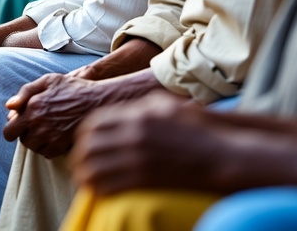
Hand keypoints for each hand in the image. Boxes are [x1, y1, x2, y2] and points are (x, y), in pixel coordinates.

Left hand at [2, 68, 165, 157]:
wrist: (98, 102)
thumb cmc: (73, 88)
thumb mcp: (48, 81)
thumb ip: (26, 92)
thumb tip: (8, 106)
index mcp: (32, 107)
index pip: (9, 131)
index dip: (13, 127)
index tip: (20, 123)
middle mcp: (38, 125)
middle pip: (21, 141)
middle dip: (24, 134)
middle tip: (34, 125)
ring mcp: (50, 137)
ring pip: (33, 148)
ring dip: (36, 141)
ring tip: (47, 129)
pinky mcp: (62, 147)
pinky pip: (46, 154)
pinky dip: (48, 147)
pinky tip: (55, 136)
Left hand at [69, 91, 207, 194]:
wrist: (219, 154)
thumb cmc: (195, 126)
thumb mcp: (163, 105)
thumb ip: (137, 107)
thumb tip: (117, 113)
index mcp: (136, 115)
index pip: (95, 123)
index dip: (85, 134)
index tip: (83, 141)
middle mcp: (133, 135)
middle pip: (90, 145)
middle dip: (80, 155)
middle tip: (78, 162)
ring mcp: (139, 158)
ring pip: (97, 167)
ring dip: (85, 174)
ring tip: (83, 179)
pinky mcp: (147, 180)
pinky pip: (113, 186)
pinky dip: (100, 189)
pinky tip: (97, 191)